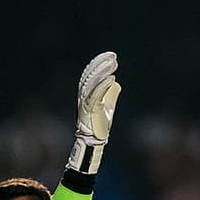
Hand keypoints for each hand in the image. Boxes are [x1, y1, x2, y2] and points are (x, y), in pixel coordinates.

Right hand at [68, 51, 121, 174]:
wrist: (93, 143)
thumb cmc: (100, 126)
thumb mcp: (107, 107)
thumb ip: (110, 94)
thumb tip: (115, 83)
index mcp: (87, 95)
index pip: (90, 75)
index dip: (99, 64)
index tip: (110, 57)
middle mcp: (84, 97)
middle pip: (90, 76)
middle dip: (101, 64)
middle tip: (113, 56)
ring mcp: (86, 104)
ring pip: (91, 83)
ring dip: (102, 71)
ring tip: (113, 63)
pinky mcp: (90, 111)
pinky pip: (96, 96)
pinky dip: (103, 86)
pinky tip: (112, 78)